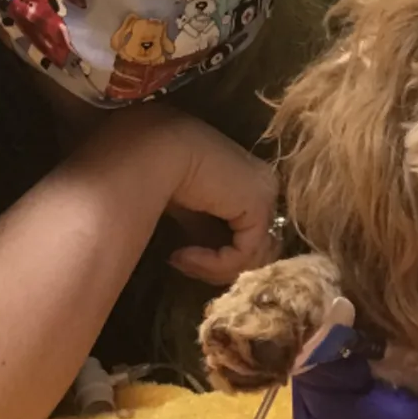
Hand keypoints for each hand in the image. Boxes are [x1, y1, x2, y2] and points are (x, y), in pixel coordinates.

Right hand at [88, 105, 278, 285]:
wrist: (152, 149)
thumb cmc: (159, 169)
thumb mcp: (188, 207)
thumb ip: (205, 230)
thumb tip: (207, 262)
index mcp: (249, 179)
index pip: (253, 231)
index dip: (222, 253)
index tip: (182, 255)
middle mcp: (264, 183)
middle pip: (260, 246)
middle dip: (222, 266)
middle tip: (183, 262)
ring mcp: (265, 193)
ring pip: (256, 256)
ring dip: (213, 269)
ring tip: (180, 259)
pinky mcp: (258, 204)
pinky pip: (245, 254)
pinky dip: (213, 264)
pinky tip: (181, 255)